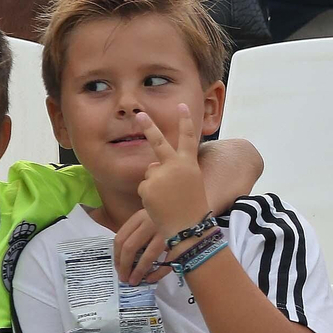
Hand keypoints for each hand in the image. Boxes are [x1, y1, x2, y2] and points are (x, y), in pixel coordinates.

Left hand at [113, 207, 173, 286]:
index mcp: (140, 217)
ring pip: (148, 255)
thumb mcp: (148, 220)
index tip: (118, 268)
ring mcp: (166, 231)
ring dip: (138, 271)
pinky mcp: (180, 241)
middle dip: (124, 266)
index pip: (120, 238)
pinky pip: (167, 261)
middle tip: (124, 278)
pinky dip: (158, 273)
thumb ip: (136, 233)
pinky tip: (151, 279)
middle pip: (130, 247)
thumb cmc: (166, 220)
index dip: (116, 256)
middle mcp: (152, 222)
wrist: (190, 213)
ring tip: (134, 281)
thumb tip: (122, 258)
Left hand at [135, 105, 211, 236]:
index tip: (182, 106)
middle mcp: (174, 165)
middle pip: (159, 142)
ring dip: (154, 184)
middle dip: (149, 127)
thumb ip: (173, 170)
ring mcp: (159, 175)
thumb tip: (152, 165)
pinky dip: (149, 196)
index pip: (188, 138)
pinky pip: (144, 187)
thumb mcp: (189, 183)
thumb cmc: (192, 206)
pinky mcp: (147, 186)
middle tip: (140, 114)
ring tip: (167, 199)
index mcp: (188, 163)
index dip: (185, 121)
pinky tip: (159, 205)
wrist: (188, 226)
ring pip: (150, 173)